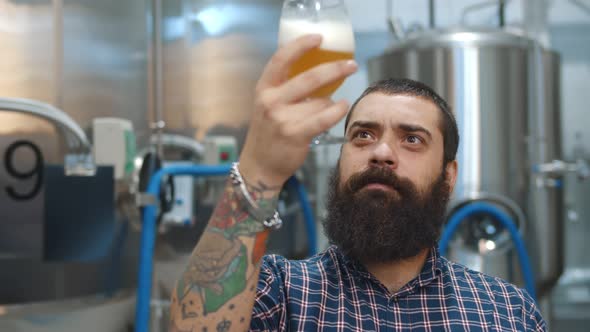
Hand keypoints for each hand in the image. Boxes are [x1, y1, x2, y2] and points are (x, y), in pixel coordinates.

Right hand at [238, 35, 357, 188]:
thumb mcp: (269, 104)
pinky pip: (324, 118)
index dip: (300, 45)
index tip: (319, 38)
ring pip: (320, 101)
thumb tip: (320, 71)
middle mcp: (271, 101)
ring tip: (332, 106)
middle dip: (335, 68)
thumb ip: (287, 87)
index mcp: (264, 88)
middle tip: (351, 65)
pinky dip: (336, 111)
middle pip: (309, 77)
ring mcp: (282, 119)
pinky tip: (342, 106)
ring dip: (332, 102)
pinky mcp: (295, 134)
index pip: (280, 58)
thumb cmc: (269, 131)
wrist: (260, 165)